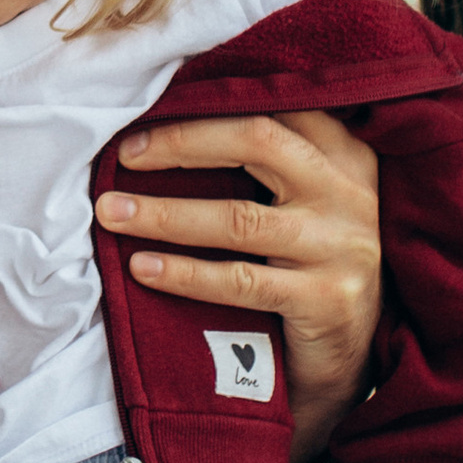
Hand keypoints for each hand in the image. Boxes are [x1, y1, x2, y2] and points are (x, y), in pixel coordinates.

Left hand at [97, 107, 381, 457]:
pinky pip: (241, 281)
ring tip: (111, 213)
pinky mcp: (326, 300)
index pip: (274, 108)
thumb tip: (169, 126)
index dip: (206, 108)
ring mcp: (342, 247)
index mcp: (343, 155)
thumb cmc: (309, 263)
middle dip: (182, 144)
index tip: (147, 116)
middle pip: (259, 141)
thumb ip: (267, 161)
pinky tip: (142, 268)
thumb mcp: (305, 201)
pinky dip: (185, 273)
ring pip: (239, 218)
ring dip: (165, 214)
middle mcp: (348, 193)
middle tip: (126, 155)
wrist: (350, 354)